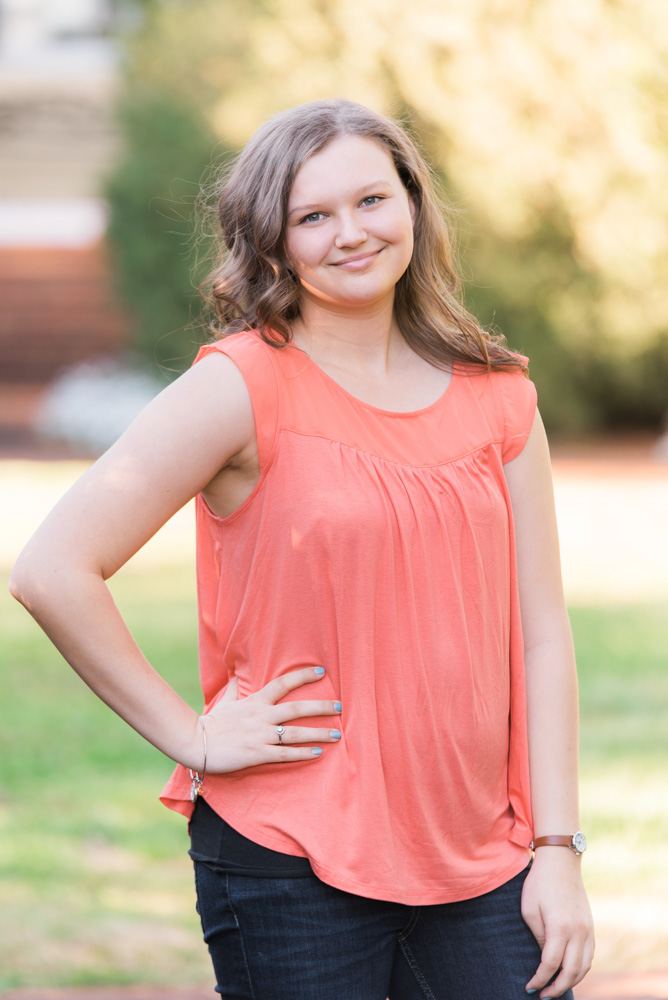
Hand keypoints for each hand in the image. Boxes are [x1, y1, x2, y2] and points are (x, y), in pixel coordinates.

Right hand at [190, 667, 341, 773]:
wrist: (195, 743)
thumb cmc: (211, 723)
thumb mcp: (224, 702)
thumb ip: (234, 690)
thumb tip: (235, 675)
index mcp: (255, 701)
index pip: (283, 684)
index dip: (303, 676)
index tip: (322, 671)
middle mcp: (261, 716)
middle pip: (297, 708)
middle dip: (321, 707)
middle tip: (339, 706)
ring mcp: (260, 735)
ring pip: (295, 733)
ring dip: (318, 733)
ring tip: (336, 734)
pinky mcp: (257, 754)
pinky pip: (284, 754)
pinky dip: (302, 754)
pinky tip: (317, 753)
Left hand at [522, 848, 594, 997]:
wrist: (561, 861)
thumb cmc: (539, 883)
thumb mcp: (529, 909)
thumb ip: (539, 937)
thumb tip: (546, 958)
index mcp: (560, 927)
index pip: (550, 964)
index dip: (539, 979)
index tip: (530, 988)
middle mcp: (578, 931)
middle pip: (571, 971)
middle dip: (557, 988)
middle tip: (543, 996)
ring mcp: (588, 929)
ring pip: (584, 966)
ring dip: (571, 981)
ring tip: (555, 987)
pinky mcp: (591, 926)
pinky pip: (589, 955)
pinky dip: (580, 968)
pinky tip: (569, 971)